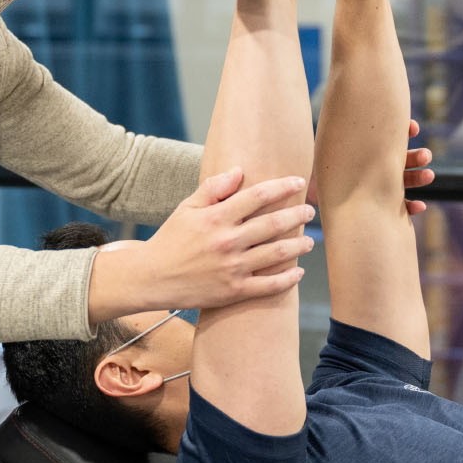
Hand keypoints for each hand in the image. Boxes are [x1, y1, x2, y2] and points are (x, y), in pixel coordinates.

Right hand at [87, 168, 313, 323]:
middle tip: (310, 210)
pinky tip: (298, 272)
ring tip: (310, 242)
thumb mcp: (186, 208)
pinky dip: (287, 279)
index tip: (298, 181)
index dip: (282, 186)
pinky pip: (268, 286)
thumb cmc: (171, 239)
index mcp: (216, 217)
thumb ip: (212, 188)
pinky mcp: (233, 291)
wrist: (152, 278)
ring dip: (298, 246)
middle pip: (272, 224)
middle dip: (296, 215)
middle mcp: (227, 241)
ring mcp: (232, 268)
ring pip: (276, 254)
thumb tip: (239, 170)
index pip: (257, 196)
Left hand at [307, 119, 434, 213]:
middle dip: (416, 157)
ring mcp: (381, 184)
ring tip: (429, 175)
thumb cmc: (322, 170)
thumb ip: (339, 142)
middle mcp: (377, 166)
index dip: (404, 132)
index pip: (390, 138)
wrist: (317, 196)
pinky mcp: (381, 203)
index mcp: (370, 150)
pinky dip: (411, 207)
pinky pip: (400, 207)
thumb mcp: (328, 153)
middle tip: (426, 156)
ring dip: (420, 178)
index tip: (413, 128)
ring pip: (405, 180)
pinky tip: (420, 206)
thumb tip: (349, 117)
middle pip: (402, 160)